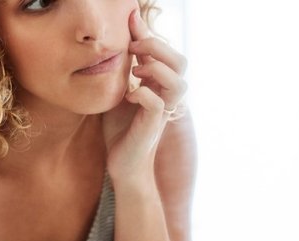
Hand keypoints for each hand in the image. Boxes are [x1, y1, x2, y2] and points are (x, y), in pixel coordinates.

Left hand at [103, 9, 187, 182]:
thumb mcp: (118, 92)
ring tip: (136, 72)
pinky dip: (143, 94)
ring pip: (179, 83)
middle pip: (181, 62)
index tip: (130, 18)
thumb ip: (122, 70)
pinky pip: (158, 104)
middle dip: (158, 47)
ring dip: (156, 70)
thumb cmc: (121, 129)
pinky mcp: (153, 126)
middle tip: (133, 49)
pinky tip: (128, 96)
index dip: (148, 33)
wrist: (122, 164)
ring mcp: (163, 111)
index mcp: (159, 84)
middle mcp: (166, 96)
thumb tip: (117, 44)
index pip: (164, 52)